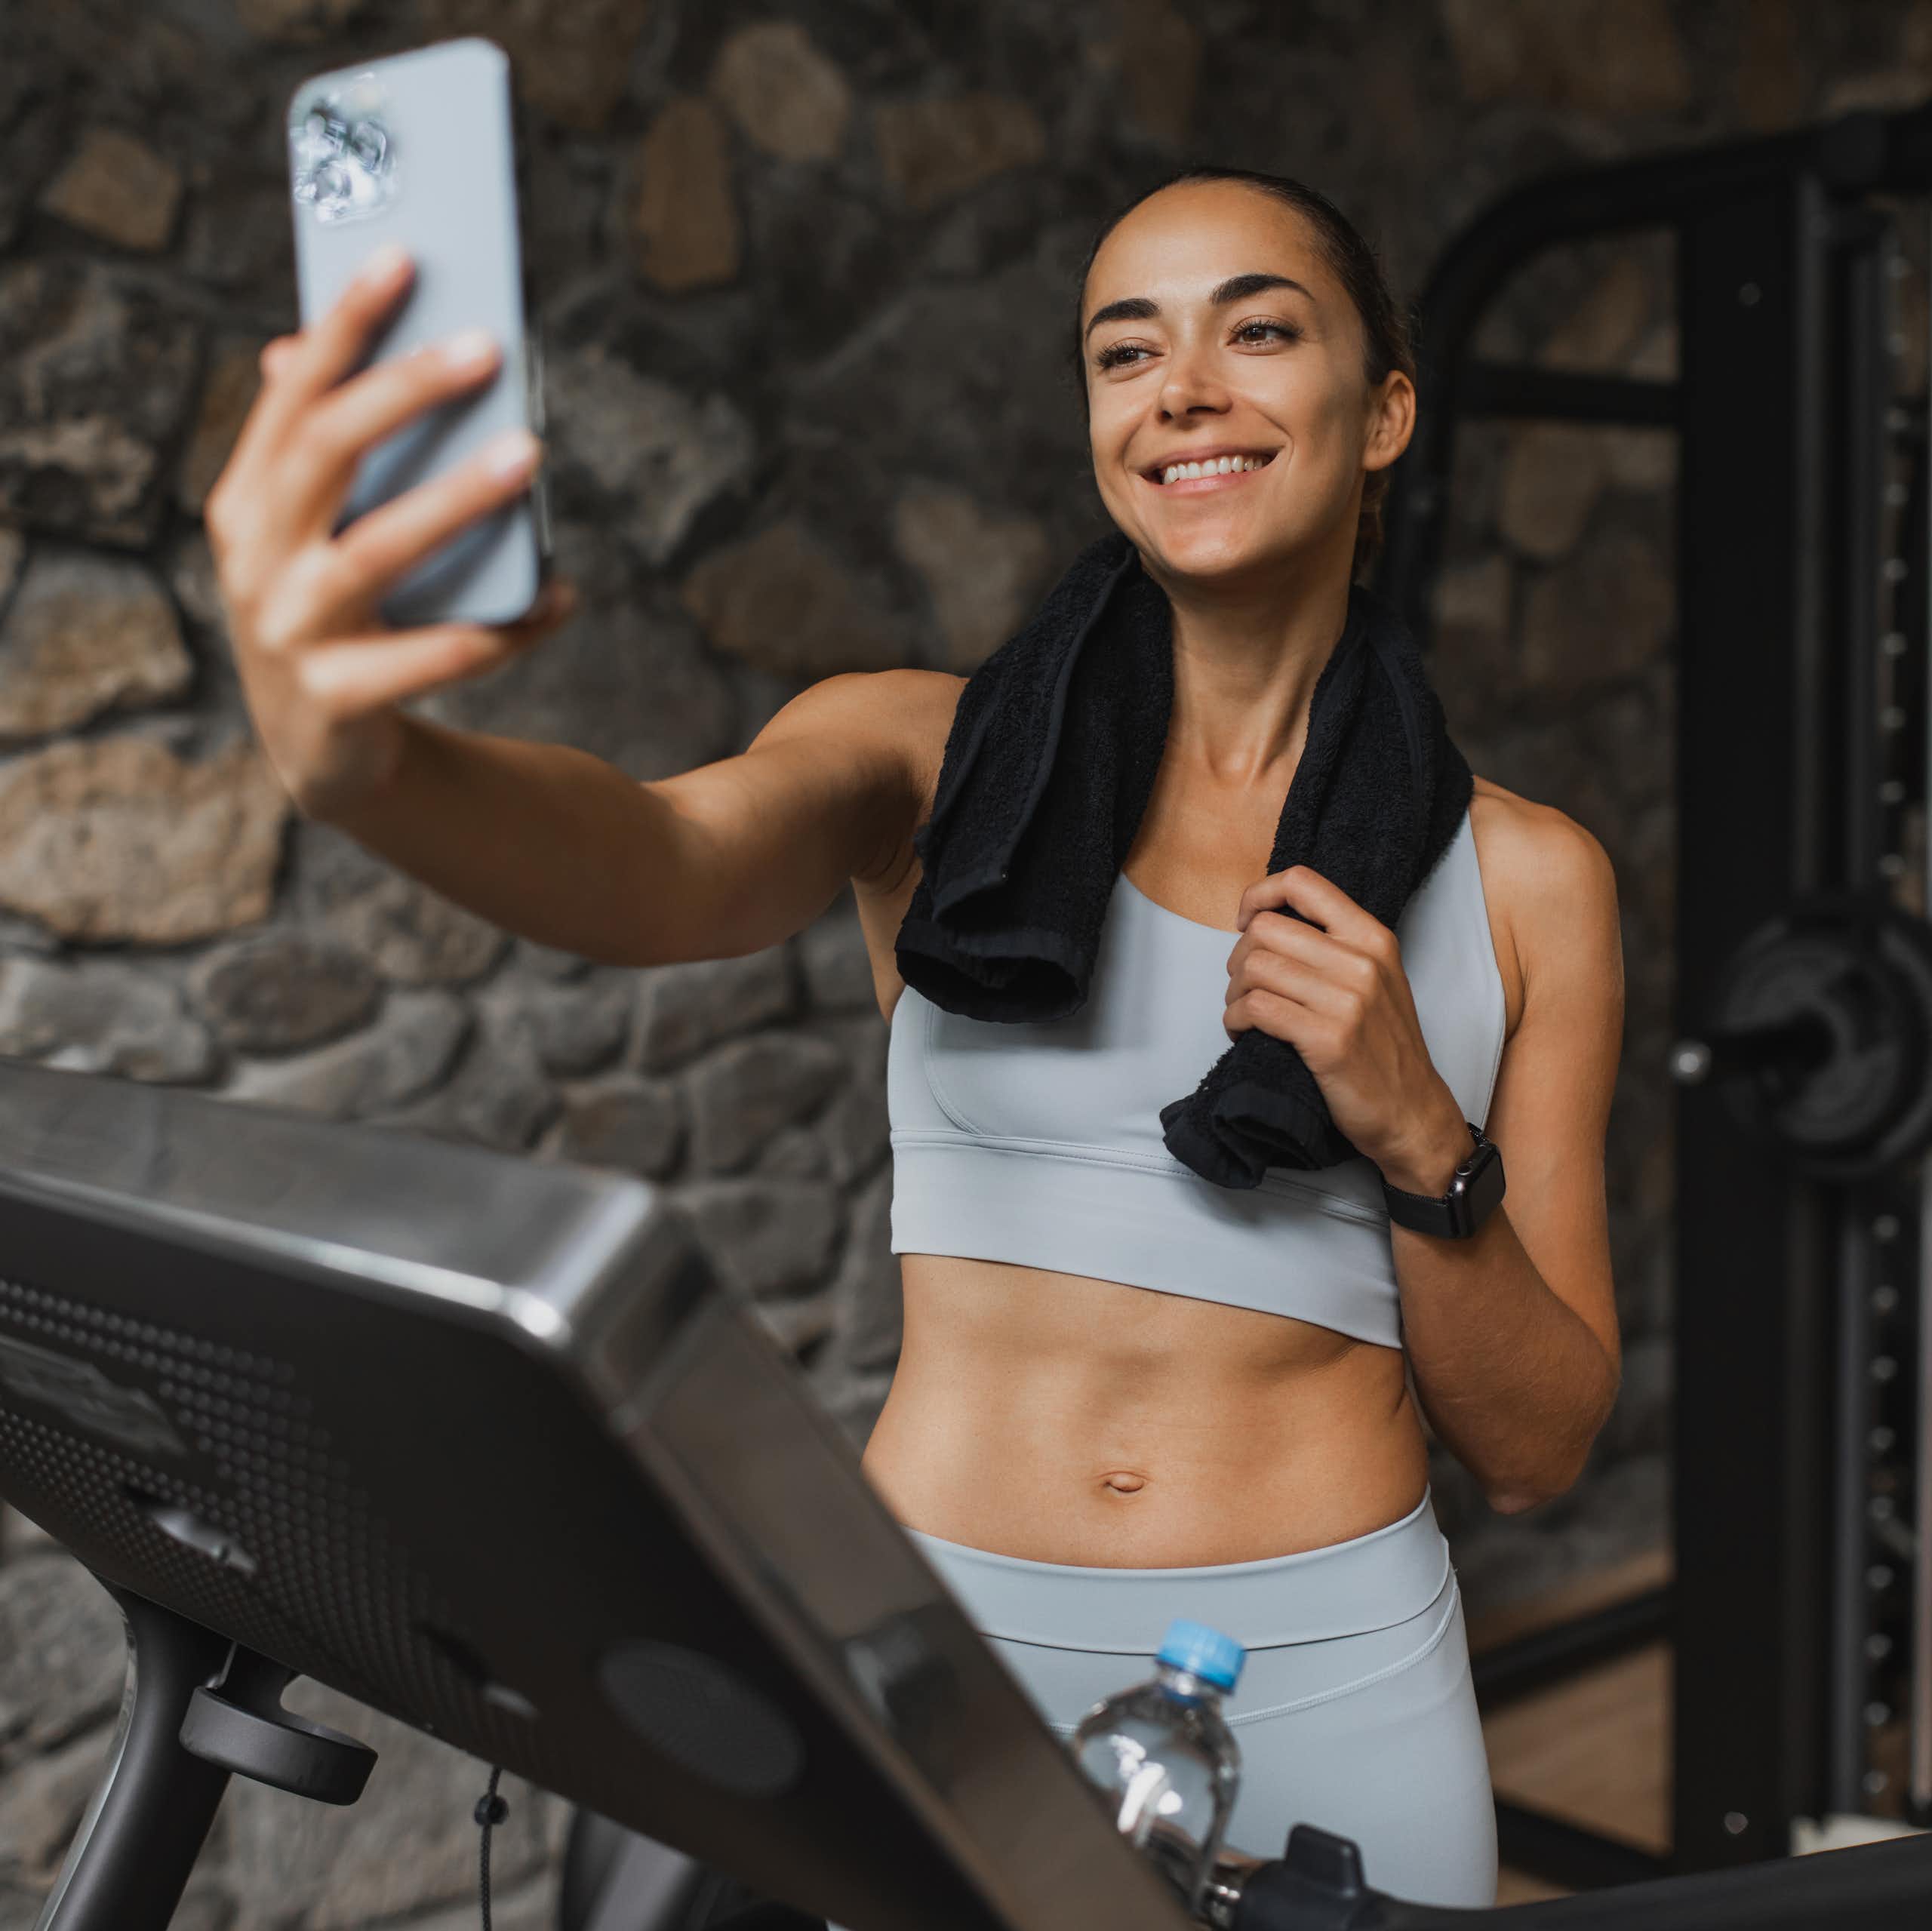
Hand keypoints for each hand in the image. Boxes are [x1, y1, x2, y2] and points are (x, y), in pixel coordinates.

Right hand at [204, 244, 575, 822]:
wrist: (325, 751)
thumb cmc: (337, 614)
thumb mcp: (314, 532)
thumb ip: (318, 451)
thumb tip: (299, 346)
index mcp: (247, 502)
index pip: (293, 393)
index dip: (345, 325)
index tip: (404, 256)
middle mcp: (255, 560)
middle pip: (329, 452)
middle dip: (405, 392)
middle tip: (488, 348)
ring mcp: (290, 633)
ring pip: (377, 551)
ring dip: (456, 499)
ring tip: (528, 454)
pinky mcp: (338, 701)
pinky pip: (436, 656)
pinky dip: (506, 628)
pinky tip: (562, 596)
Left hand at [1222, 864, 1468, 1189]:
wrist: (1412, 1112)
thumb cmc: (1384, 1048)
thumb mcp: (1376, 980)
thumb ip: (1334, 946)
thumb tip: (1268, 924)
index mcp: (1373, 938)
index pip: (1303, 883)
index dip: (1260, 895)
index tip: (1245, 921)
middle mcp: (1362, 962)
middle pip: (1266, 929)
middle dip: (1239, 956)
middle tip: (1242, 984)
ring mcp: (1347, 1000)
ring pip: (1255, 967)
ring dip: (1233, 992)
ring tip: (1241, 1012)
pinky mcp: (1327, 1040)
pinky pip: (1256, 1008)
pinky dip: (1235, 1019)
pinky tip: (1241, 1032)